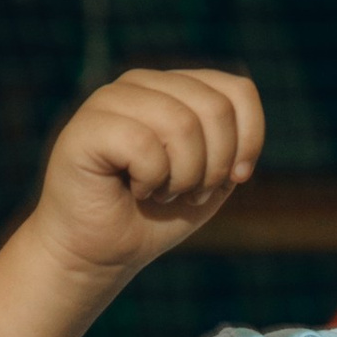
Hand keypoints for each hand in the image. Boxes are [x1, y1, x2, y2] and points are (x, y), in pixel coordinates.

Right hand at [29, 71, 262, 285]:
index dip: (249, 141)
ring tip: (159, 193)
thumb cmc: (151, 218)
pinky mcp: (87, 125)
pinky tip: (134, 190)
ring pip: (182, 124)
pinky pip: (144, 145)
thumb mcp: (208, 183)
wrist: (97, 252)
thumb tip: (245, 136)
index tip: (235, 179)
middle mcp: (144, 83)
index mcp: (175, 89)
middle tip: (189, 193)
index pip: (238, 91)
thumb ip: (231, 150)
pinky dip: (150, 181)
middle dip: (215, 167)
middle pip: (215, 108)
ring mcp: (112, 98)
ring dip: (182, 177)